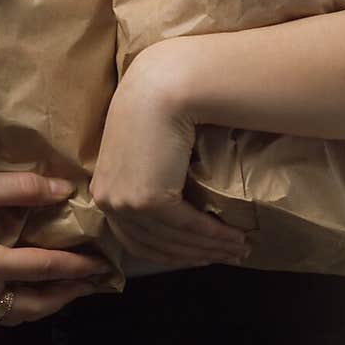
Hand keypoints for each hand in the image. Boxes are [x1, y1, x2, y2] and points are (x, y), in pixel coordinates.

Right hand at [0, 166, 112, 324]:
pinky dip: (9, 307)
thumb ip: (24, 189)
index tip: (102, 264)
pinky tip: (19, 292)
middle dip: (65, 296)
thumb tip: (65, 190)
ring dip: (38, 305)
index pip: (42, 269)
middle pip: (30, 306)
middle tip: (91, 283)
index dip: (77, 266)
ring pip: (7, 316)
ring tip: (63, 290)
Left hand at [89, 47, 249, 267]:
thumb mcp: (143, 146)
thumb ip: (148, 174)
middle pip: (156, 245)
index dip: (172, 251)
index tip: (201, 254)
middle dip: (195, 255)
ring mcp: (125, 202)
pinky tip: (236, 238)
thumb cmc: (155, 106)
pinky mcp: (147, 200)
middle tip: (228, 257)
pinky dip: (214, 236)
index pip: (137, 237)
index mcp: (104, 189)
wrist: (162, 86)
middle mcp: (109, 201)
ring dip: (210, 249)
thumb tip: (175, 195)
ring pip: (173, 240)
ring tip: (240, 249)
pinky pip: (187, 227)